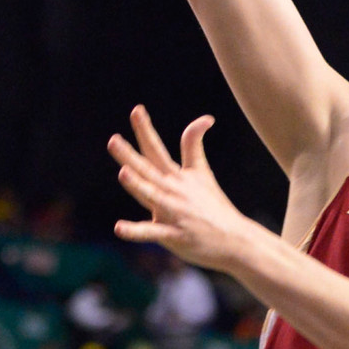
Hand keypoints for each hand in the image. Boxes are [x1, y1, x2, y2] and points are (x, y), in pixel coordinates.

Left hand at [110, 104, 246, 268]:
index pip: (156, 149)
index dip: (146, 130)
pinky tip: (119, 228)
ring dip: (138, 185)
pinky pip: (152, 233)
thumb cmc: (214, 206)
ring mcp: (173, 213)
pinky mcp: (174, 235)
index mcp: (176, 176)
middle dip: (130, 156)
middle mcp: (173, 191)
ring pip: (152, 196)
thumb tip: (206, 117)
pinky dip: (136, 231)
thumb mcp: (203, 172)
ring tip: (123, 172)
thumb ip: (194, 145)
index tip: (136, 109)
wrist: (235, 239)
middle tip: (113, 140)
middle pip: (148, 170)